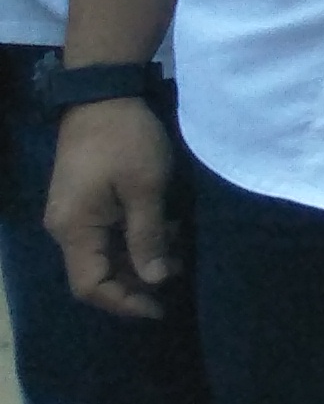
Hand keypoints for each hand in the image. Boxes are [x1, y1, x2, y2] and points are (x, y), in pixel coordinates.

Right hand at [46, 97, 179, 319]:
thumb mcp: (146, 189)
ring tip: (176, 247)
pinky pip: (108, 235)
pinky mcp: (86, 202)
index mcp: (73, 229)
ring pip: (105, 255)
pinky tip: (165, 227)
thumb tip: (156, 280)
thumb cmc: (126, 141)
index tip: (161, 307)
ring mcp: (74, 214)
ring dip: (140, 258)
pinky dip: (136, 239)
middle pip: (97, 273)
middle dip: (137, 280)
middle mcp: (66, 228)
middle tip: (178, 272)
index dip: (124, 303)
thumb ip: (148, 237)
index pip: (90, 286)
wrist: (104, 96)